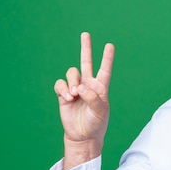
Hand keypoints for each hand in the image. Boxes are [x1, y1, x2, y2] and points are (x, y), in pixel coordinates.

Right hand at [54, 32, 114, 169]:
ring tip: (74, 95)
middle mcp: (88, 85)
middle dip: (86, 48)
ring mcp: (76, 89)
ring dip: (72, 81)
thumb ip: (93, 98)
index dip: (107, 58)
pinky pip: (60, 84)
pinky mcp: (64, 94)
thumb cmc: (95, 124)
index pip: (105, 70)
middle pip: (86, 62)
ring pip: (72, 73)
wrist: (82, 135)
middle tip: (85, 34)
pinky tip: (67, 97)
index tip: (110, 45)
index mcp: (101, 88)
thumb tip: (80, 86)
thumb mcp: (100, 112)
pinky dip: (62, 89)